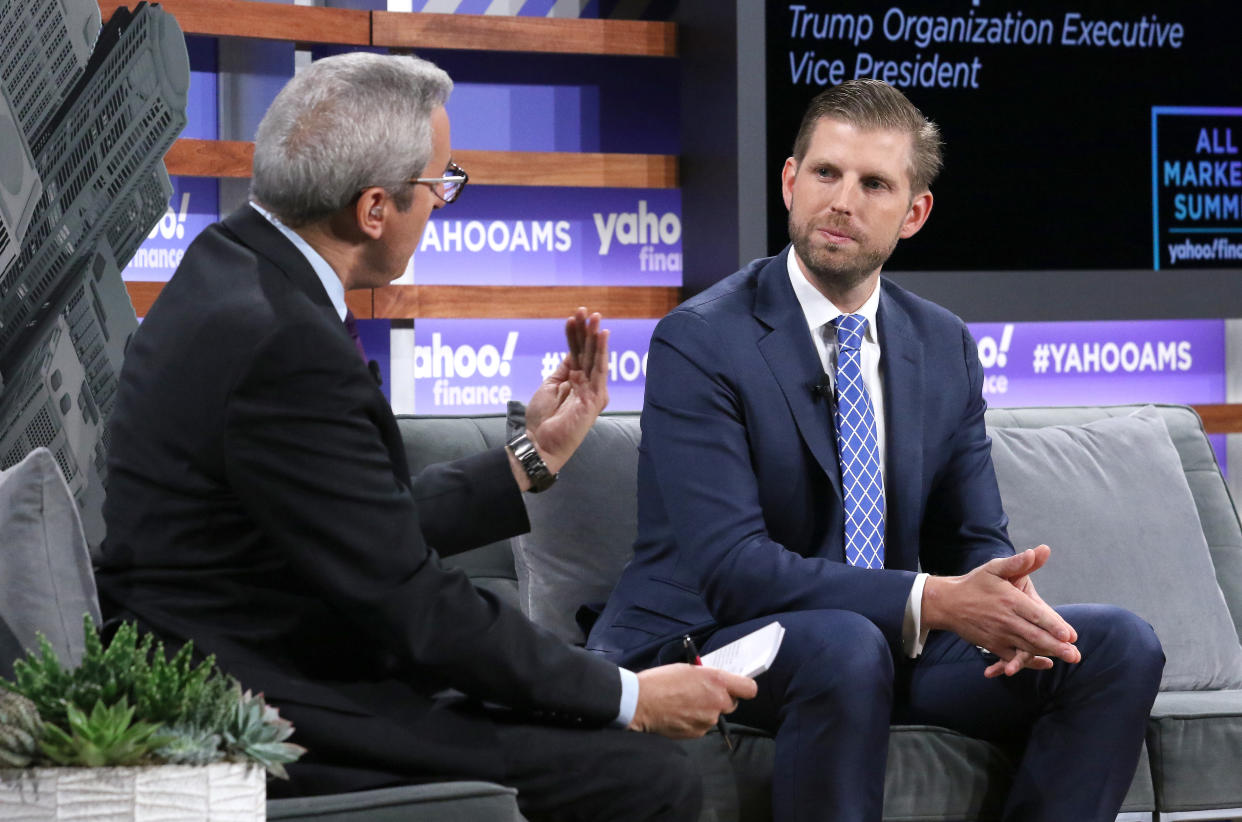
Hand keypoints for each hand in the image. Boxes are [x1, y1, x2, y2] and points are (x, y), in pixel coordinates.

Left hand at [523, 308, 609, 474]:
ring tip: (595, 318)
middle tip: (589, 312)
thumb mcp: (551, 386)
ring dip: (595, 338)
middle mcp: (587, 385)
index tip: (575, 317)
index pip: (578, 353)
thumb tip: (572, 353)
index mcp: (576, 381)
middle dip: (588, 331)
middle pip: (589, 353)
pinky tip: (598, 337)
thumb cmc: (543, 419)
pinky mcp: (595, 399)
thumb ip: (564, 369)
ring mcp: (592, 392)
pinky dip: (599, 353)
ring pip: (596, 359)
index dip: (576, 335)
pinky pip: (598, 372)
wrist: (540, 442)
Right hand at [628, 664, 756, 737]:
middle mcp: (717, 702)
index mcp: (717, 681)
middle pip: (732, 703)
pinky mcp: (698, 733)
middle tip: (703, 693)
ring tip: (684, 703)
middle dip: (721, 699)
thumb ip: (707, 677)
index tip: (736, 687)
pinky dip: (694, 720)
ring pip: (715, 715)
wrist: (641, 703)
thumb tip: (715, 682)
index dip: (743, 688)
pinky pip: (703, 725)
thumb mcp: (688, 669)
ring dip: (705, 710)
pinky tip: (679, 713)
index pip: (749, 688)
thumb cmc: (660, 681)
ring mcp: (709, 720)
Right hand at [922, 545, 1079, 676]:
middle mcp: (1005, 620)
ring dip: (1049, 654)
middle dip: (1056, 647)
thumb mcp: (994, 568)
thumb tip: (1039, 551)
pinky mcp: (993, 645)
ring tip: (1068, 658)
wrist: (947, 604)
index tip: (1070, 635)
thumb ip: (1018, 562)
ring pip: (1027, 648)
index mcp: (1009, 600)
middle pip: (1034, 636)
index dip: (1053, 626)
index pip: (1035, 615)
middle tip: (1075, 655)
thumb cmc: (975, 583)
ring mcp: (999, 635)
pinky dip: (1029, 662)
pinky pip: (1013, 657)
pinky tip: (1046, 664)